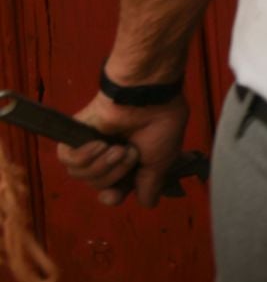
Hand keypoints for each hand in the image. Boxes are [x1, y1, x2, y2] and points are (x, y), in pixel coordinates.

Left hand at [56, 92, 189, 208]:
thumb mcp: (162, 161)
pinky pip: (68, 160)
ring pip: (81, 175)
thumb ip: (151, 184)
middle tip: (128, 152)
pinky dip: (84, 156)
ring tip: (116, 146)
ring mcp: (91, 147)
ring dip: (102, 164)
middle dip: (114, 174)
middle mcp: (108, 157)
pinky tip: (99, 143)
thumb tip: (148, 203)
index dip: (113, 196)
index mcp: (128, 164)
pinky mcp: (75, 136)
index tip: (118, 190)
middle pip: (97, 185)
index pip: (111, 193)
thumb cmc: (160, 126)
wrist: (147, 99)